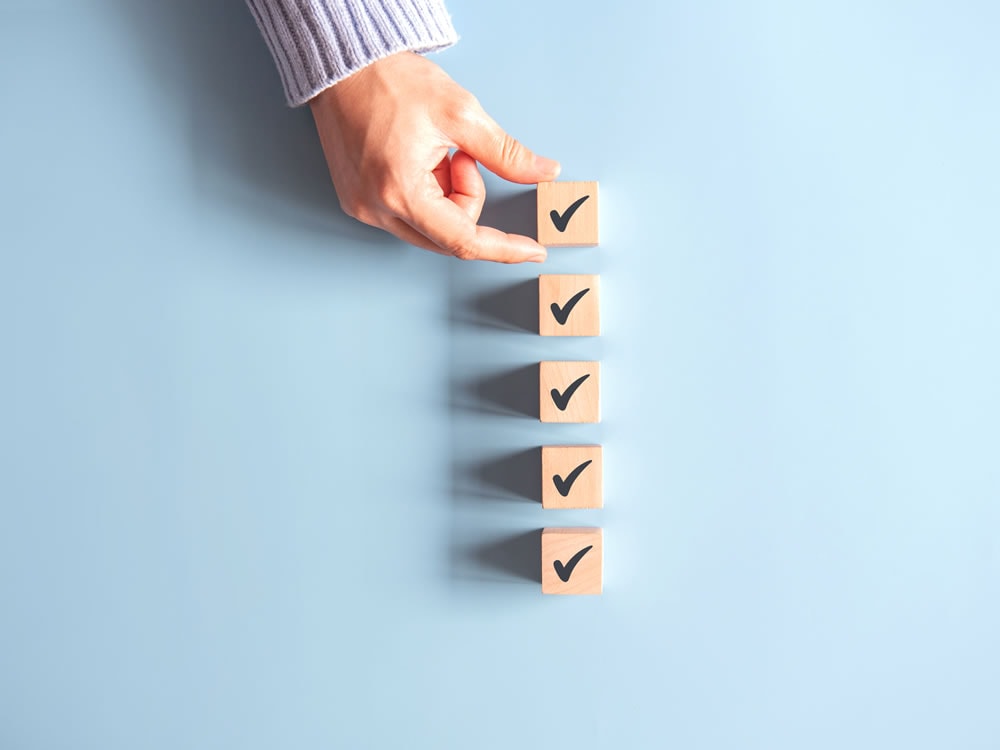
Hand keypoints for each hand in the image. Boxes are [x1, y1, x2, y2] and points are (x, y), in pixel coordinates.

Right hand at [309, 52, 559, 262]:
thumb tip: (545, 172)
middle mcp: (377, 210)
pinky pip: (408, 216)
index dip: (504, 247)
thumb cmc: (391, 81)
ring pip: (430, 228)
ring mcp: (363, 208)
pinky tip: (417, 159)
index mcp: (401, 192)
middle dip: (468, 200)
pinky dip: (426, 193)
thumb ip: (506, 153)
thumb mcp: (461, 113)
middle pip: (448, 236)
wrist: (343, 64)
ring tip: (435, 152)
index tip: (533, 251)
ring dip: (446, 195)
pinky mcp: (357, 201)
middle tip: (462, 155)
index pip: (464, 240)